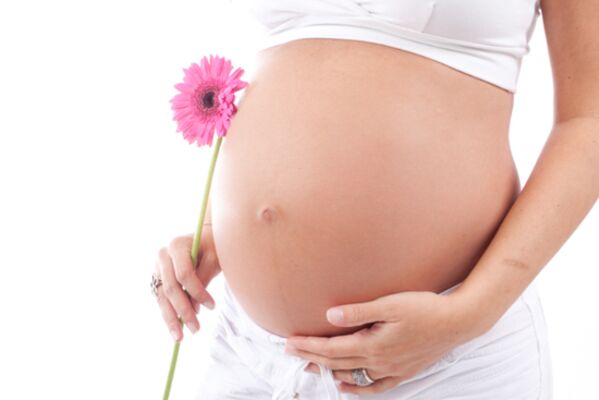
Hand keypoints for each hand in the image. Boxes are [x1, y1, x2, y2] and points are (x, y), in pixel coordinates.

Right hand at [154, 227, 221, 340]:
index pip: (184, 274)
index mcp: (177, 245)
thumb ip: (204, 278)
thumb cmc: (213, 246)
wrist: (204, 238)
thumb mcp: (214, 258)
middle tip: (196, 329)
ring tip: (181, 337)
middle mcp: (163, 256)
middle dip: (184, 310)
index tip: (212, 306)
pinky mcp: (158, 277)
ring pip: (162, 296)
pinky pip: (162, 298)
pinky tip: (175, 328)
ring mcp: (158, 267)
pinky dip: (168, 313)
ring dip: (172, 318)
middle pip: (171, 288)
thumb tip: (195, 306)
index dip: (197, 292)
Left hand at [284, 289, 481, 394]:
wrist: (458, 322)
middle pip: (337, 362)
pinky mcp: (403, 372)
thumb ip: (358, 312)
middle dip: (311, 357)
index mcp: (373, 344)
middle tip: (290, 352)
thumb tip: (329, 316)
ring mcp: (392, 370)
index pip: (331, 348)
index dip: (309, 346)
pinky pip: (375, 386)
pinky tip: (346, 387)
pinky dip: (358, 388)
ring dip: (328, 371)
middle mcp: (379, 361)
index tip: (290, 342)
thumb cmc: (425, 308)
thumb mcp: (390, 304)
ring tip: (310, 367)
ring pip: (352, 375)